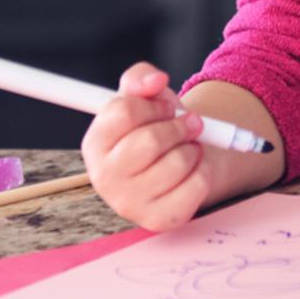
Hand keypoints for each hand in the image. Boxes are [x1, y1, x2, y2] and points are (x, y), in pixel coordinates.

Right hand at [81, 62, 213, 231]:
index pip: (124, 112)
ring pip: (177, 162)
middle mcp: (104, 178)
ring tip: (188, 147)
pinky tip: (193, 169)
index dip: (154, 105)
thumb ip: (141, 78)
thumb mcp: (144, 97)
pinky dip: (204, 169)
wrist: (177, 165)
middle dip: (179, 126)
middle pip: (150, 141)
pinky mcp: (158, 220)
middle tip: (189, 123)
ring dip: (193, 147)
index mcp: (95, 143)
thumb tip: (155, 80)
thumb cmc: (156, 127)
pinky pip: (197, 185)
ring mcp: (129, 204)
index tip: (166, 107)